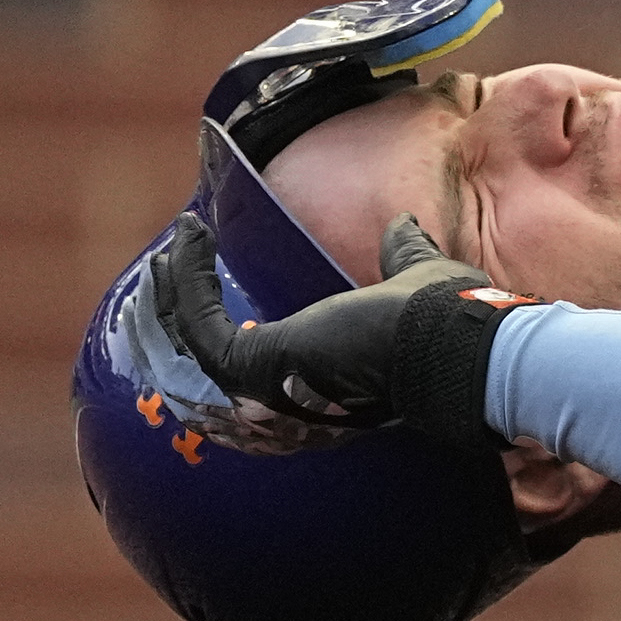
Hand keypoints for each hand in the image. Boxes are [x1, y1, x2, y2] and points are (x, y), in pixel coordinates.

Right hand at [151, 212, 544, 453]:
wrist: (454, 345)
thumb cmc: (444, 320)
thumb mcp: (413, 276)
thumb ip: (403, 255)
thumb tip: (402, 224)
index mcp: (320, 377)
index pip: (255, 360)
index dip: (229, 316)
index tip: (214, 269)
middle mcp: (286, 396)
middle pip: (207, 365)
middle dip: (177, 314)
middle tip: (166, 266)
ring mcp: (267, 388)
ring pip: (191, 346)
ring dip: (171, 294)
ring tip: (168, 249)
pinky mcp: (256, 368)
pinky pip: (200, 326)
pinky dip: (187, 282)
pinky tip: (188, 241)